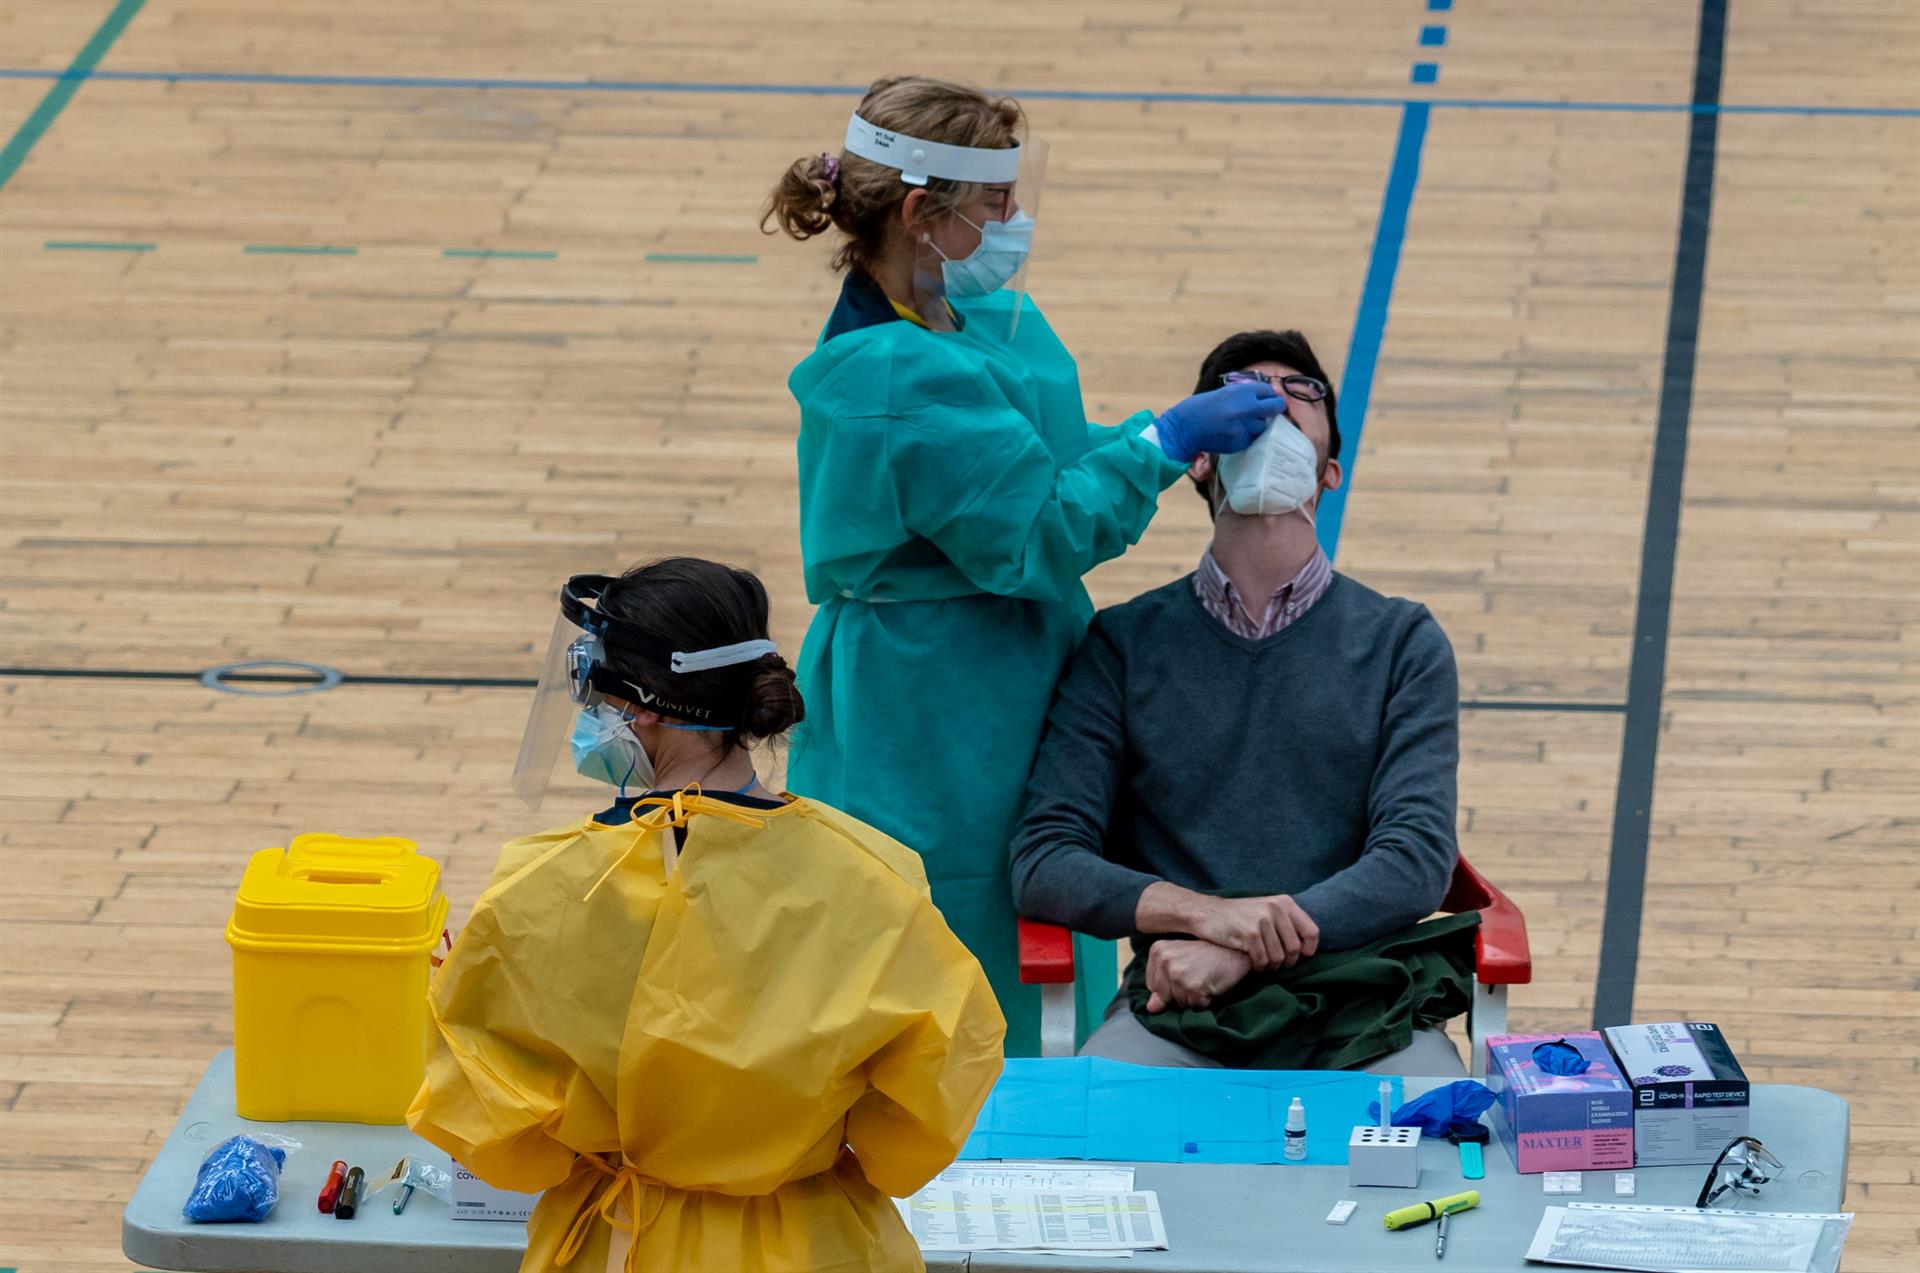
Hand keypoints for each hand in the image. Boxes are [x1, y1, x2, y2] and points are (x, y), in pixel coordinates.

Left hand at [1143, 940, 1252, 1012]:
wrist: (1235, 950)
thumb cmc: (1209, 954)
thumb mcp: (1181, 961)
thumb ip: (1162, 983)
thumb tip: (1151, 1008)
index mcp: (1157, 950)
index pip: (1153, 985)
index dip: (1170, 985)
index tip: (1185, 972)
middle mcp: (1164, 960)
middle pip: (1164, 996)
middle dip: (1180, 993)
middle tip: (1197, 975)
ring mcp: (1178, 974)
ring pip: (1179, 1003)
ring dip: (1193, 997)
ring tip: (1204, 979)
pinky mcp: (1193, 987)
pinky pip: (1194, 1006)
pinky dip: (1204, 1001)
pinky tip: (1211, 984)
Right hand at [1154, 381, 1288, 462]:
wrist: (1184, 428)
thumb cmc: (1201, 408)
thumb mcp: (1224, 393)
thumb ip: (1244, 395)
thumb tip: (1264, 397)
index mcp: (1241, 391)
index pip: (1269, 391)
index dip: (1270, 395)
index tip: (1269, 399)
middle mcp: (1246, 408)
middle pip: (1274, 407)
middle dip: (1275, 408)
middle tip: (1272, 410)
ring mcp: (1244, 426)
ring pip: (1262, 426)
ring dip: (1255, 425)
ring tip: (1239, 424)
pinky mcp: (1240, 442)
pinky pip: (1251, 439)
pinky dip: (1245, 437)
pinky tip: (1231, 433)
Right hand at [1186, 895, 1319, 970]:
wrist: (1206, 912)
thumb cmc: (1238, 916)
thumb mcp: (1265, 909)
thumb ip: (1286, 922)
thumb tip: (1308, 948)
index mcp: (1284, 902)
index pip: (1312, 932)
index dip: (1308, 950)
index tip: (1299, 957)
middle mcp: (1276, 909)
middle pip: (1295, 949)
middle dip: (1286, 962)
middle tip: (1275, 964)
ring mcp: (1263, 921)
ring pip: (1279, 957)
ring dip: (1271, 967)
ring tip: (1262, 964)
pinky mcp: (1250, 934)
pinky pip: (1263, 960)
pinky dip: (1259, 967)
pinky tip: (1253, 963)